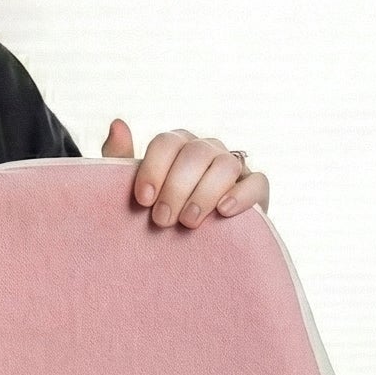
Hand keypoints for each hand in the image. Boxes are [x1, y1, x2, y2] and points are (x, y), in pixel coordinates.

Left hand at [101, 118, 270, 226]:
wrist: (190, 250)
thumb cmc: (159, 214)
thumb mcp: (137, 192)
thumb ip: (121, 160)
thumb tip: (117, 124)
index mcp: (178, 146)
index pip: (167, 142)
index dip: (154, 168)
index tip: (142, 201)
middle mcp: (207, 150)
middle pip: (195, 153)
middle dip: (177, 187)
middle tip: (162, 220)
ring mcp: (234, 168)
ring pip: (225, 165)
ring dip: (204, 193)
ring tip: (188, 222)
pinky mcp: (256, 190)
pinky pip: (258, 182)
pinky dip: (241, 195)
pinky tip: (223, 211)